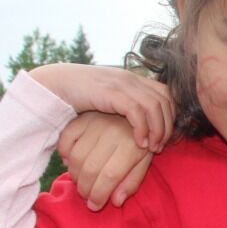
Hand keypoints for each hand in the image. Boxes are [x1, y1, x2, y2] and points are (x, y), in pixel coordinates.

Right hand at [30, 64, 174, 151]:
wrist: (55, 85)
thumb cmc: (80, 97)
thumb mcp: (109, 100)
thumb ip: (125, 106)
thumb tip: (141, 126)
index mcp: (133, 79)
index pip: (167, 94)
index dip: (170, 116)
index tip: (163, 136)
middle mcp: (132, 79)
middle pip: (165, 100)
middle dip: (167, 126)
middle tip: (159, 147)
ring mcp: (122, 83)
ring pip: (155, 106)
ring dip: (157, 130)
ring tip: (151, 148)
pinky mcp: (112, 92)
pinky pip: (137, 111)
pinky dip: (143, 128)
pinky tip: (140, 143)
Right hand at [58, 113, 155, 210]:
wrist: (136, 112)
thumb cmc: (139, 142)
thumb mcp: (143, 162)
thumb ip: (132, 182)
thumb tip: (115, 201)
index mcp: (131, 145)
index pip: (110, 175)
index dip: (99, 194)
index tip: (94, 206)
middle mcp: (112, 133)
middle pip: (90, 168)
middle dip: (85, 189)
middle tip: (85, 197)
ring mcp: (95, 124)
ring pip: (76, 156)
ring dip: (74, 175)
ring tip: (79, 183)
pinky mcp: (82, 119)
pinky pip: (66, 139)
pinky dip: (63, 153)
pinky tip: (69, 163)